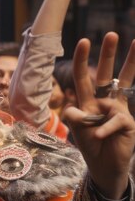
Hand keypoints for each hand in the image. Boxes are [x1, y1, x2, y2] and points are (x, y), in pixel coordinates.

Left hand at [64, 32, 134, 198]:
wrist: (104, 167)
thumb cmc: (90, 146)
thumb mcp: (77, 131)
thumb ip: (75, 119)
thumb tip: (71, 108)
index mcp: (89, 101)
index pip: (84, 77)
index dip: (83, 60)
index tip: (84, 41)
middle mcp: (105, 101)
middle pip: (109, 73)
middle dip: (110, 53)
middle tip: (112, 33)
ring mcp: (118, 110)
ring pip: (125, 84)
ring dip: (131, 64)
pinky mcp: (127, 122)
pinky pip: (116, 119)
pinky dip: (104, 128)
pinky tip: (98, 136)